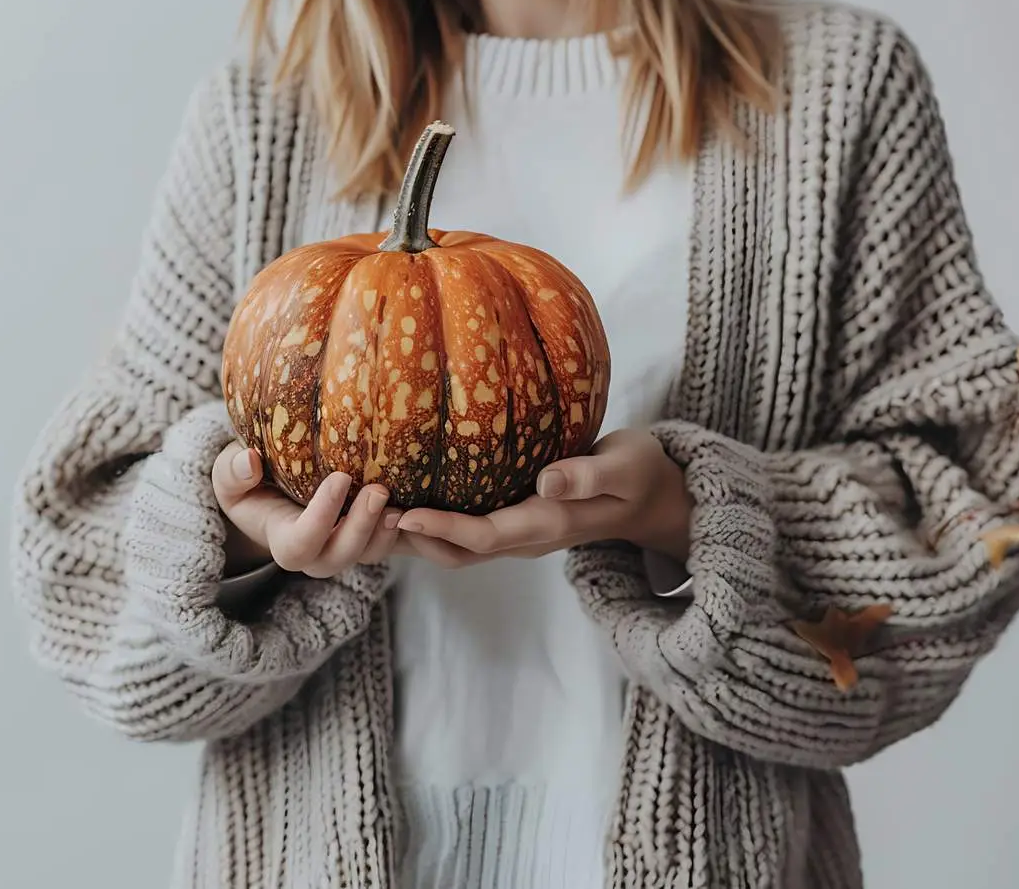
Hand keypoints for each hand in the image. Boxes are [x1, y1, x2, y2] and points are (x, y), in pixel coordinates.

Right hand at [213, 442, 402, 578]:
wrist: (270, 492)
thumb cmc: (248, 482)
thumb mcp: (228, 474)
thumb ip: (232, 472)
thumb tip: (248, 461)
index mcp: (284, 541)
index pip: (301, 542)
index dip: (321, 517)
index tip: (338, 478)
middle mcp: (317, 553)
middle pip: (341, 556)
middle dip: (361, 528)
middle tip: (378, 491)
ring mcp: (345, 547)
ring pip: (369, 554)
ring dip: (386, 532)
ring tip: (401, 502)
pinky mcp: (367, 536)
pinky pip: (389, 543)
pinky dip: (405, 530)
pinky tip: (417, 502)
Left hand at [395, 429, 692, 568]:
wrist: (655, 495)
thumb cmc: (641, 473)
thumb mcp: (625, 467)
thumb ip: (588, 475)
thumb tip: (547, 482)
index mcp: (548, 525)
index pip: (484, 536)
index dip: (442, 529)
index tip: (402, 515)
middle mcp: (527, 537)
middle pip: (458, 552)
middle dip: (412, 541)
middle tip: (364, 519)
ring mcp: (519, 533)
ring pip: (457, 548)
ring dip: (414, 539)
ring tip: (367, 517)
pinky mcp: (514, 521)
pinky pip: (465, 534)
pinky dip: (430, 526)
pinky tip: (401, 504)